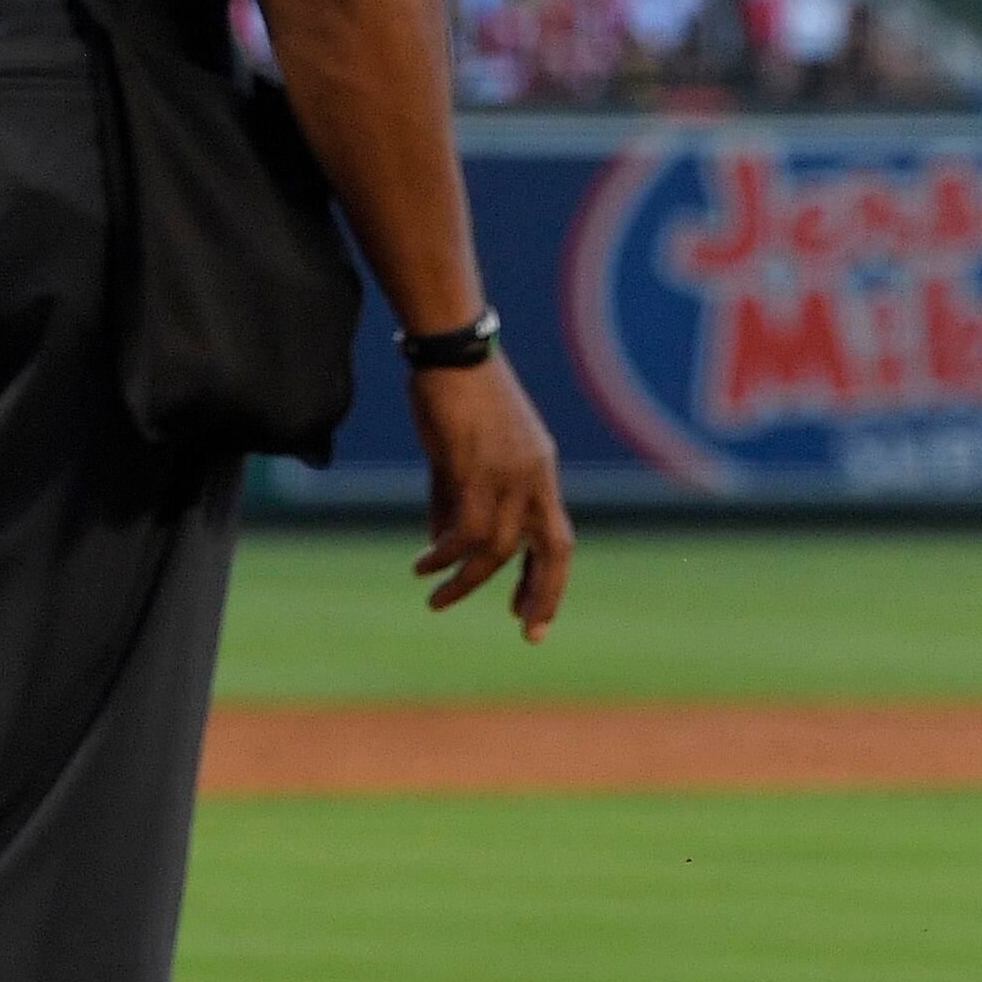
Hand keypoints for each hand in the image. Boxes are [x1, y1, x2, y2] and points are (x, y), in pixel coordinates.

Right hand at [406, 351, 571, 635]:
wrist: (448, 348)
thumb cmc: (453, 394)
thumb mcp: (461, 456)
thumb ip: (453, 502)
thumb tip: (440, 545)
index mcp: (540, 471)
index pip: (558, 537)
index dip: (547, 579)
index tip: (528, 615)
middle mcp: (535, 475)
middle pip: (552, 549)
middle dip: (543, 595)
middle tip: (527, 633)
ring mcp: (510, 472)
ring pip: (499, 547)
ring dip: (467, 581)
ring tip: (436, 600)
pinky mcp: (477, 467)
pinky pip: (467, 529)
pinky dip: (445, 555)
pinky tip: (424, 564)